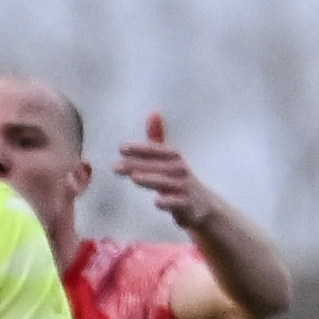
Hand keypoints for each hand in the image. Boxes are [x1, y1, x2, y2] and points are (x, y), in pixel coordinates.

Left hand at [112, 113, 227, 228]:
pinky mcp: (189, 206)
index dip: (142, 148)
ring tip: (134, 178)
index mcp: (174, 158)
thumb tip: (153, 112)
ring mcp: (186, 188)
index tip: (121, 147)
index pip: (158, 150)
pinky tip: (157, 201)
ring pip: (169, 183)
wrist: (203, 206)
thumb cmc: (179, 179)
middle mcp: (181, 171)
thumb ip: (158, 138)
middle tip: (115, 167)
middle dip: (139, 165)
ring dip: (152, 179)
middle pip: (160, 166)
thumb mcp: (169, 158)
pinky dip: (169, 202)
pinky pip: (180, 203)